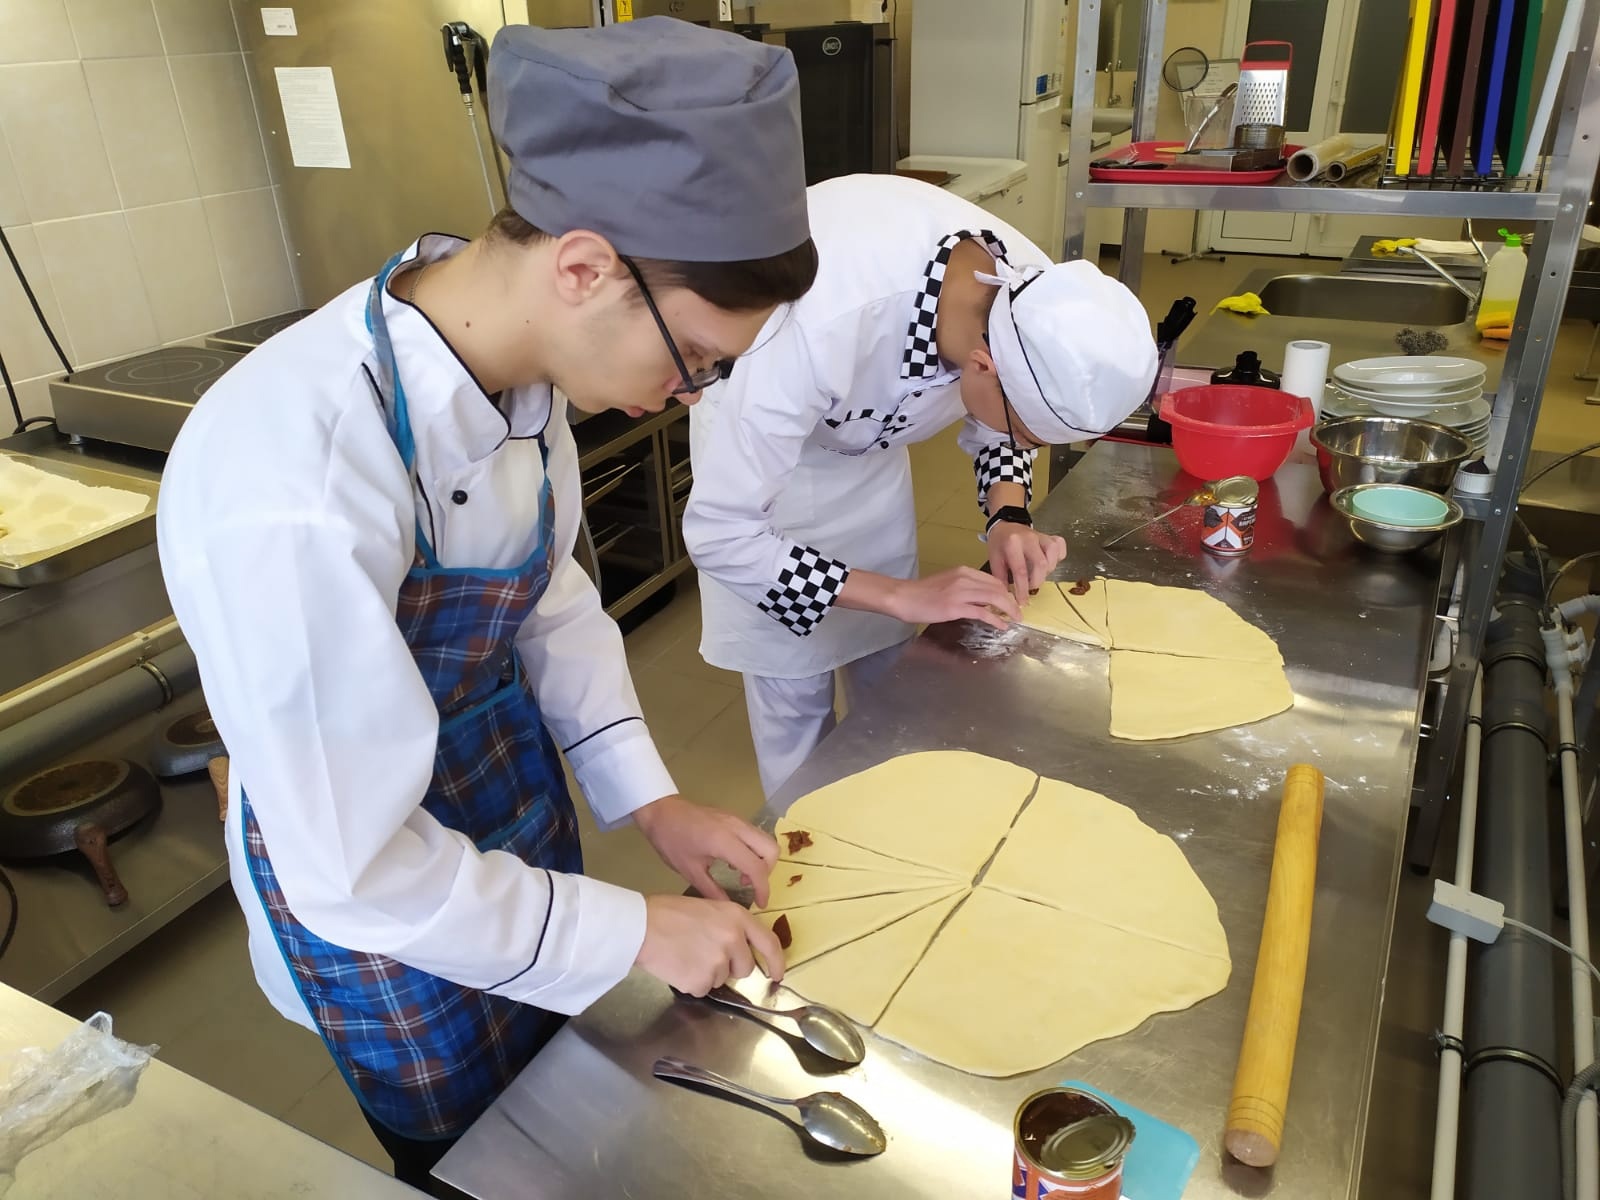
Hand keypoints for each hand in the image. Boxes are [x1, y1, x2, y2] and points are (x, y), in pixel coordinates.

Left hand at [634, 794, 778, 906]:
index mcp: (725, 842)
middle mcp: (737, 827)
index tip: (761, 904)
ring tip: (741, 875)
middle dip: (767, 872)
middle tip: (749, 885)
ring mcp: (738, 819)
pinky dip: (754, 851)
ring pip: (766, 840)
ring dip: (762, 860)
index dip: (763, 889)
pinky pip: (755, 835)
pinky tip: (733, 861)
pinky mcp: (734, 817)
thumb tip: (730, 908)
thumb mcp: (689, 871)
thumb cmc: (671, 841)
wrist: (661, 811)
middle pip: (771, 849)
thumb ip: (712, 891)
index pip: (757, 867)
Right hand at [635, 894, 785, 992]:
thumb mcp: (709, 907)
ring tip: (686, 955)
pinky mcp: (702, 981)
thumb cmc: (669, 913)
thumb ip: (730, 926)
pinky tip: (678, 966)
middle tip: (705, 954)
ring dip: (708, 973)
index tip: (777, 974)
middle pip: (745, 968)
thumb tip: (742, 948)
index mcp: (737, 917)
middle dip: (730, 967)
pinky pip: (703, 989)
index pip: (769, 943)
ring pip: (722, 979)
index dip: (777, 962)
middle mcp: (733, 940)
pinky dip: (692, 982)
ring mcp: (718, 962)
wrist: (641, 927)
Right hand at [886, 566, 1018, 629]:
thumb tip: (983, 600)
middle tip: (1018, 613)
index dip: (1006, 592)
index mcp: (964, 571)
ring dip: (1008, 610)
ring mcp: (960, 593)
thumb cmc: (922, 593)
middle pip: (997, 588)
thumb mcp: (947, 583)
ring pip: (994, 598)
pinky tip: (1002, 625)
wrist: (903, 597)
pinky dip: (995, 619)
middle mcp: (964, 578)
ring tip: (1015, 619)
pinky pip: (982, 613)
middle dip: (1011, 601)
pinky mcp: (955, 607)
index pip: (993, 580)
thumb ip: (966, 588)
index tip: (1011, 602)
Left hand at [987, 523, 1067, 609]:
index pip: (1020, 571)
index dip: (1023, 589)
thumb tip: (1007, 598)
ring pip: (1053, 554)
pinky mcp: (1049, 536)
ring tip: (1039, 574)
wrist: (1005, 524)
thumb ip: (1000, 578)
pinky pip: (1060, 546)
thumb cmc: (999, 544)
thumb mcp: (994, 560)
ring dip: (1048, 569)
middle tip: (1030, 587)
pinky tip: (1050, 562)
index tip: (1022, 602)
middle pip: (1041, 564)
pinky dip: (1058, 557)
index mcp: (1012, 544)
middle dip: (1037, 581)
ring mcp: (1041, 536)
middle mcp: (1029, 538)